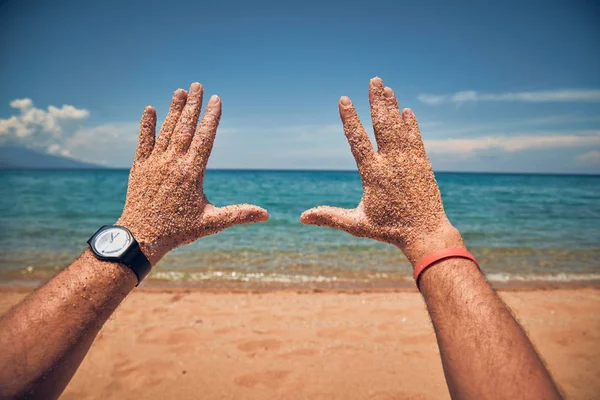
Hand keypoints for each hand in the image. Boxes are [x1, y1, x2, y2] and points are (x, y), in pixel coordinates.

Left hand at [117, 82, 268, 264]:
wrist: (142, 237)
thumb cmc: (178, 231)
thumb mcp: (211, 223)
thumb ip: (238, 214)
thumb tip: (266, 214)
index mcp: (191, 172)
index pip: (204, 138)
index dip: (211, 118)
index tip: (216, 100)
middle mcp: (172, 162)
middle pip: (185, 127)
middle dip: (193, 105)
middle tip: (198, 85)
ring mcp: (154, 163)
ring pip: (166, 130)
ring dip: (173, 109)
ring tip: (180, 91)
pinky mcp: (139, 167)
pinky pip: (143, 141)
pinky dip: (147, 125)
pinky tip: (149, 109)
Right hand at [300, 77, 462, 263]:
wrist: (426, 234)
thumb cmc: (389, 230)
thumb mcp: (356, 225)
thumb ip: (329, 216)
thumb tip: (301, 217)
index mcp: (373, 174)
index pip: (358, 140)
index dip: (350, 119)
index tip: (344, 100)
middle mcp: (392, 163)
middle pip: (383, 125)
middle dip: (377, 101)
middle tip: (374, 80)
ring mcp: (409, 161)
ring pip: (399, 128)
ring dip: (392, 107)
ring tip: (388, 88)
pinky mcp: (422, 164)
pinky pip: (415, 138)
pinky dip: (410, 124)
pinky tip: (407, 112)